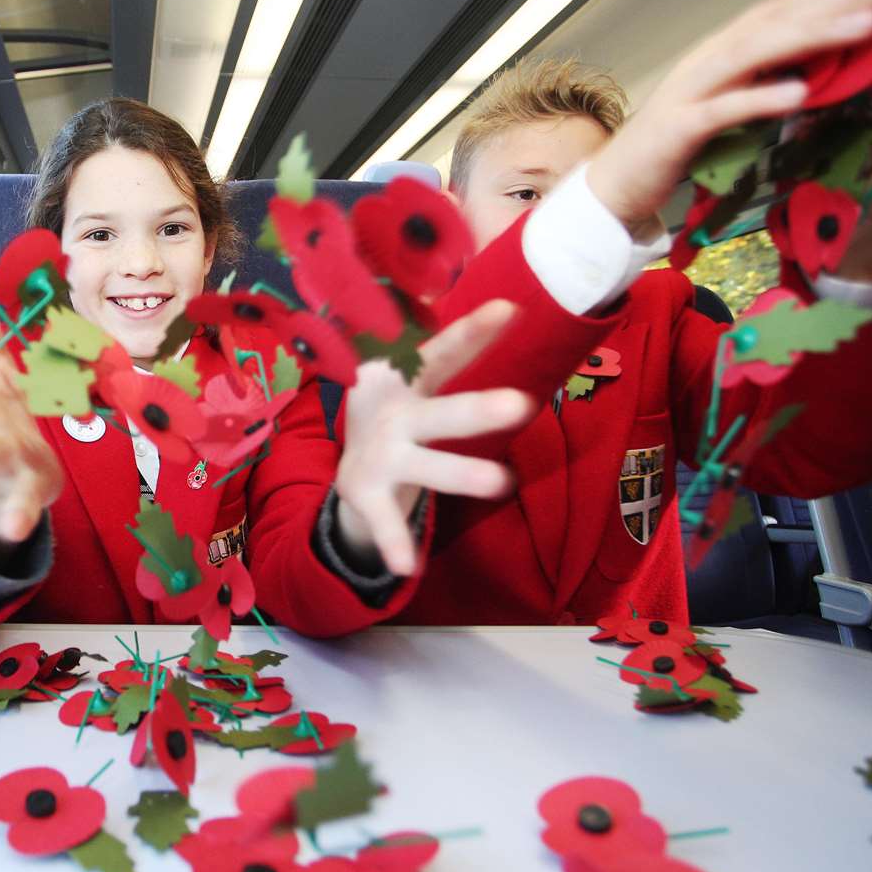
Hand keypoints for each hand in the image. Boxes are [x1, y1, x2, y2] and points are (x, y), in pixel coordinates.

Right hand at [334, 300, 535, 575]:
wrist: (349, 468)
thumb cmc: (400, 415)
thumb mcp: (417, 380)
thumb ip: (456, 351)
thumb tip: (514, 304)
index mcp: (406, 380)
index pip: (445, 352)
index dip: (474, 331)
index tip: (511, 309)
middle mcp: (394, 414)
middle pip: (442, 412)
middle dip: (478, 409)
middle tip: (522, 404)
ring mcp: (379, 455)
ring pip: (428, 466)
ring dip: (462, 474)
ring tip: (503, 483)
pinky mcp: (366, 493)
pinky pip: (385, 521)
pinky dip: (394, 542)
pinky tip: (408, 567)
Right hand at [588, 0, 871, 230]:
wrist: (614, 186)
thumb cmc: (676, 145)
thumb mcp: (735, 102)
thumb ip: (774, 77)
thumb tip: (831, 59)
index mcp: (728, 48)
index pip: (793, 3)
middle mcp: (710, 57)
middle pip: (782, 16)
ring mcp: (692, 90)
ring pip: (758, 52)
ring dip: (816, 36)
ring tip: (868, 25)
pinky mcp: (678, 129)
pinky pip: (724, 110)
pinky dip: (761, 99)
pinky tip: (800, 92)